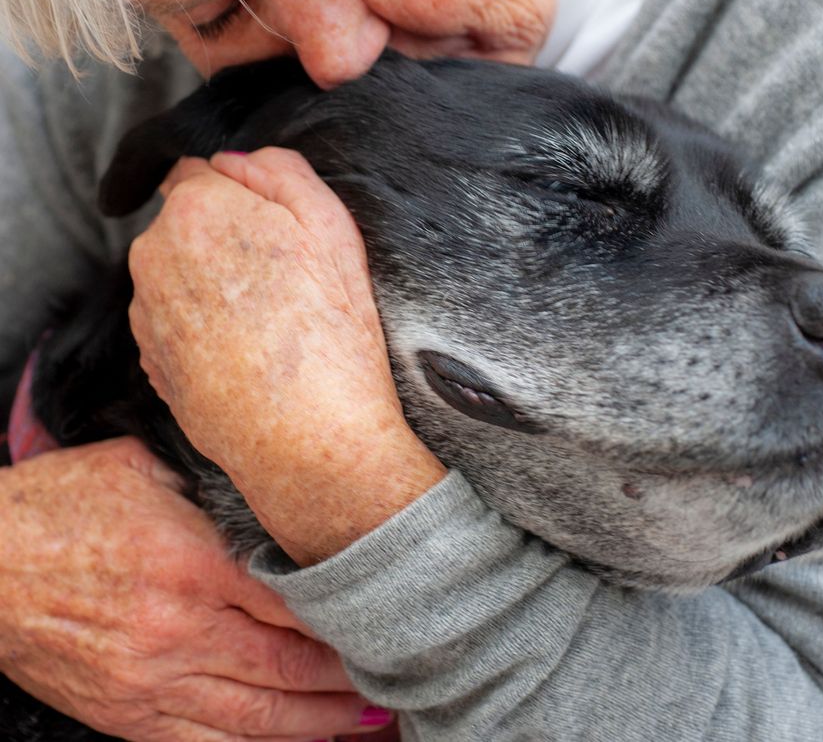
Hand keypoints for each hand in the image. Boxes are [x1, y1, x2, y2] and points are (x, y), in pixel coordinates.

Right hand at [0, 437, 391, 739]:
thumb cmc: (60, 505)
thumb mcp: (141, 466)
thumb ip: (211, 481)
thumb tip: (273, 480)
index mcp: (188, 562)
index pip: (292, 598)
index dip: (348, 613)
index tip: (393, 612)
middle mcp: (177, 630)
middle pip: (288, 665)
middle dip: (351, 676)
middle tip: (403, 674)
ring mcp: (152, 682)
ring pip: (257, 717)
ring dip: (321, 724)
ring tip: (373, 719)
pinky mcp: (128, 715)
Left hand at [128, 148, 445, 564]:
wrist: (307, 439)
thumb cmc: (330, 330)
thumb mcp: (331, 224)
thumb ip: (279, 168)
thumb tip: (236, 159)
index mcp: (195, 207)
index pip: (200, 169)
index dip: (243, 194)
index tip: (277, 227)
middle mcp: (153, 253)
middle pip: (187, 220)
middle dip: (225, 235)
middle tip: (284, 274)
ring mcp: (145, 310)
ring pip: (180, 270)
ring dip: (212, 280)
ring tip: (269, 320)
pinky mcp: (148, 358)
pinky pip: (176, 318)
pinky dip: (203, 325)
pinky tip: (248, 350)